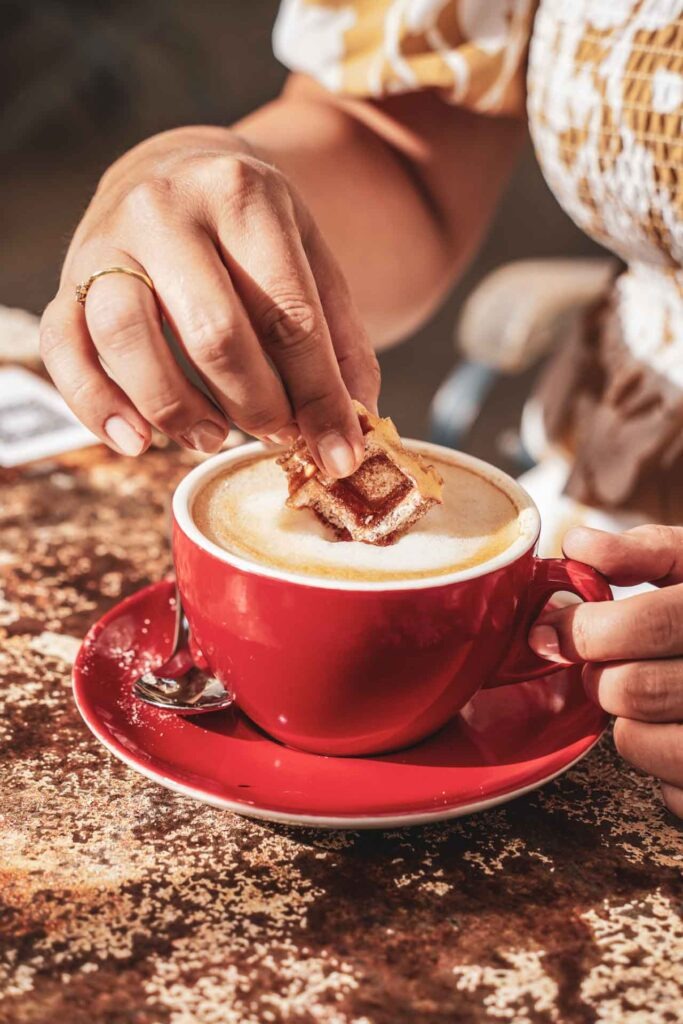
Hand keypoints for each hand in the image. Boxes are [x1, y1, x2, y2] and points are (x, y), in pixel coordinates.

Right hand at [40, 127, 379, 473]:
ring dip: (177, 409)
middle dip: (256, 405)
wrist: (177, 168)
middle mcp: (166, 209)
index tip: (340, 454)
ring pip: (127, 338)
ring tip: (212, 437)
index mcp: (242, 194)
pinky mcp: (67, 280)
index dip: (319, 397)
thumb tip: (354, 425)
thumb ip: (338, 338)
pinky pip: (65, 350)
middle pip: (212, 332)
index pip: (288, 316)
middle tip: (279, 437)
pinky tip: (137, 441)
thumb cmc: (253, 229)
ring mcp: (106, 242)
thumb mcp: (312, 258)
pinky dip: (96, 406)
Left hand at [529, 525, 682, 816]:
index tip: (552, 630)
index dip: (586, 629)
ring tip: (647, 692)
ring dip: (624, 718)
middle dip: (599, 673)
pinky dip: (657, 761)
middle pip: (633, 688)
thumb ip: (650, 551)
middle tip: (606, 661)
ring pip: (638, 741)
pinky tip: (677, 727)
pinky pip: (668, 789)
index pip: (650, 625)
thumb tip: (582, 548)